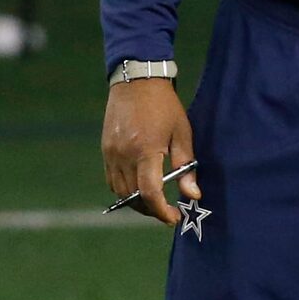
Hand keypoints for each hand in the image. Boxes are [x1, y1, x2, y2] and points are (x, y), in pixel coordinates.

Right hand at [102, 79, 197, 226]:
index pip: (149, 192)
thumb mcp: (183, 133)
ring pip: (119, 192)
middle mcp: (124, 155)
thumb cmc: (165, 106)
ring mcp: (111, 153)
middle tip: (168, 212)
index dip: (161, 211)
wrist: (136, 82)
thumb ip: (187, 167)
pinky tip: (138, 188)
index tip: (174, 217)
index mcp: (146, 150)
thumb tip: (193, 195)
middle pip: (133, 197)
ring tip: (154, 202)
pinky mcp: (105, 150)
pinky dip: (124, 190)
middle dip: (151, 210)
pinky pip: (111, 180)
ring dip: (136, 202)